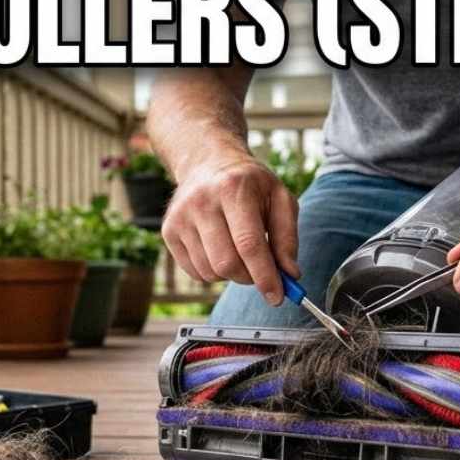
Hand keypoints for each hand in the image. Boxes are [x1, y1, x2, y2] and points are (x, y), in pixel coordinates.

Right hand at [161, 154, 300, 303]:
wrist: (208, 162)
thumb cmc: (249, 183)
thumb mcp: (279, 198)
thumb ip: (287, 237)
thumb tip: (290, 275)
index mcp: (233, 189)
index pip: (249, 244)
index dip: (265, 276)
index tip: (277, 296)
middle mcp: (202, 201)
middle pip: (226, 264)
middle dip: (249, 277)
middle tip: (260, 270)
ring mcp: (180, 217)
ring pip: (210, 272)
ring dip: (231, 274)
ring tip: (238, 250)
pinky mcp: (168, 231)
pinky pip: (195, 272)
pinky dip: (213, 271)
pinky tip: (219, 248)